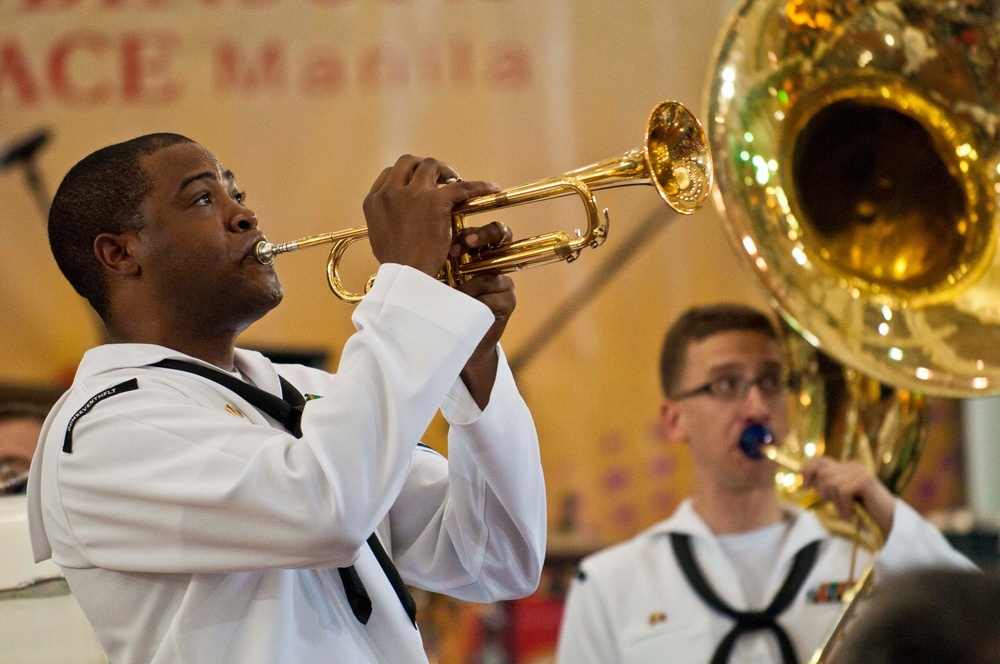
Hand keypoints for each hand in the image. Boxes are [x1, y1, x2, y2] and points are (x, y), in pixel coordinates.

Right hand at [363, 155, 498, 276]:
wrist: (406, 275)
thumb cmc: (395, 264)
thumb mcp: (379, 237)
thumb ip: (384, 220)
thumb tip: (394, 216)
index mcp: (374, 200)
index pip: (389, 174)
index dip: (404, 175)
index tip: (416, 182)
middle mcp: (391, 192)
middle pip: (408, 162)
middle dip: (423, 166)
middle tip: (437, 177)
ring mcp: (414, 194)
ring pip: (431, 165)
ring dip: (444, 170)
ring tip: (454, 180)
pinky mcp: (437, 201)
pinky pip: (462, 186)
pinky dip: (479, 186)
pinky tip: (491, 188)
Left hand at [454, 222, 516, 408]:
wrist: (453, 343)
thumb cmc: (440, 309)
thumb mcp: (436, 281)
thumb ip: (439, 262)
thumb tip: (434, 247)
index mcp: (474, 257)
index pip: (482, 233)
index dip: (472, 234)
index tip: (454, 247)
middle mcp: (492, 266)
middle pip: (500, 236)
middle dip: (484, 236)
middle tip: (468, 245)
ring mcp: (503, 284)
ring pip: (491, 276)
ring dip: (470, 289)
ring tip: (458, 299)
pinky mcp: (508, 302)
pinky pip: (495, 296)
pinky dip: (478, 304)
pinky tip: (469, 311)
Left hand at [801, 457, 895, 537]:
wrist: (889, 523)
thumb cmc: (863, 513)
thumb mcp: (840, 498)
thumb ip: (827, 487)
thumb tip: (804, 484)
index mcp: (845, 467)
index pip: (819, 460)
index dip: (807, 471)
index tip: (803, 488)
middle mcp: (852, 465)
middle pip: (822, 473)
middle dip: (823, 492)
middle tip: (836, 505)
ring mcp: (859, 472)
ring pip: (830, 483)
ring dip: (836, 503)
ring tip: (848, 511)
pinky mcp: (865, 481)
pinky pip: (842, 492)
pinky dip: (844, 507)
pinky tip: (853, 514)